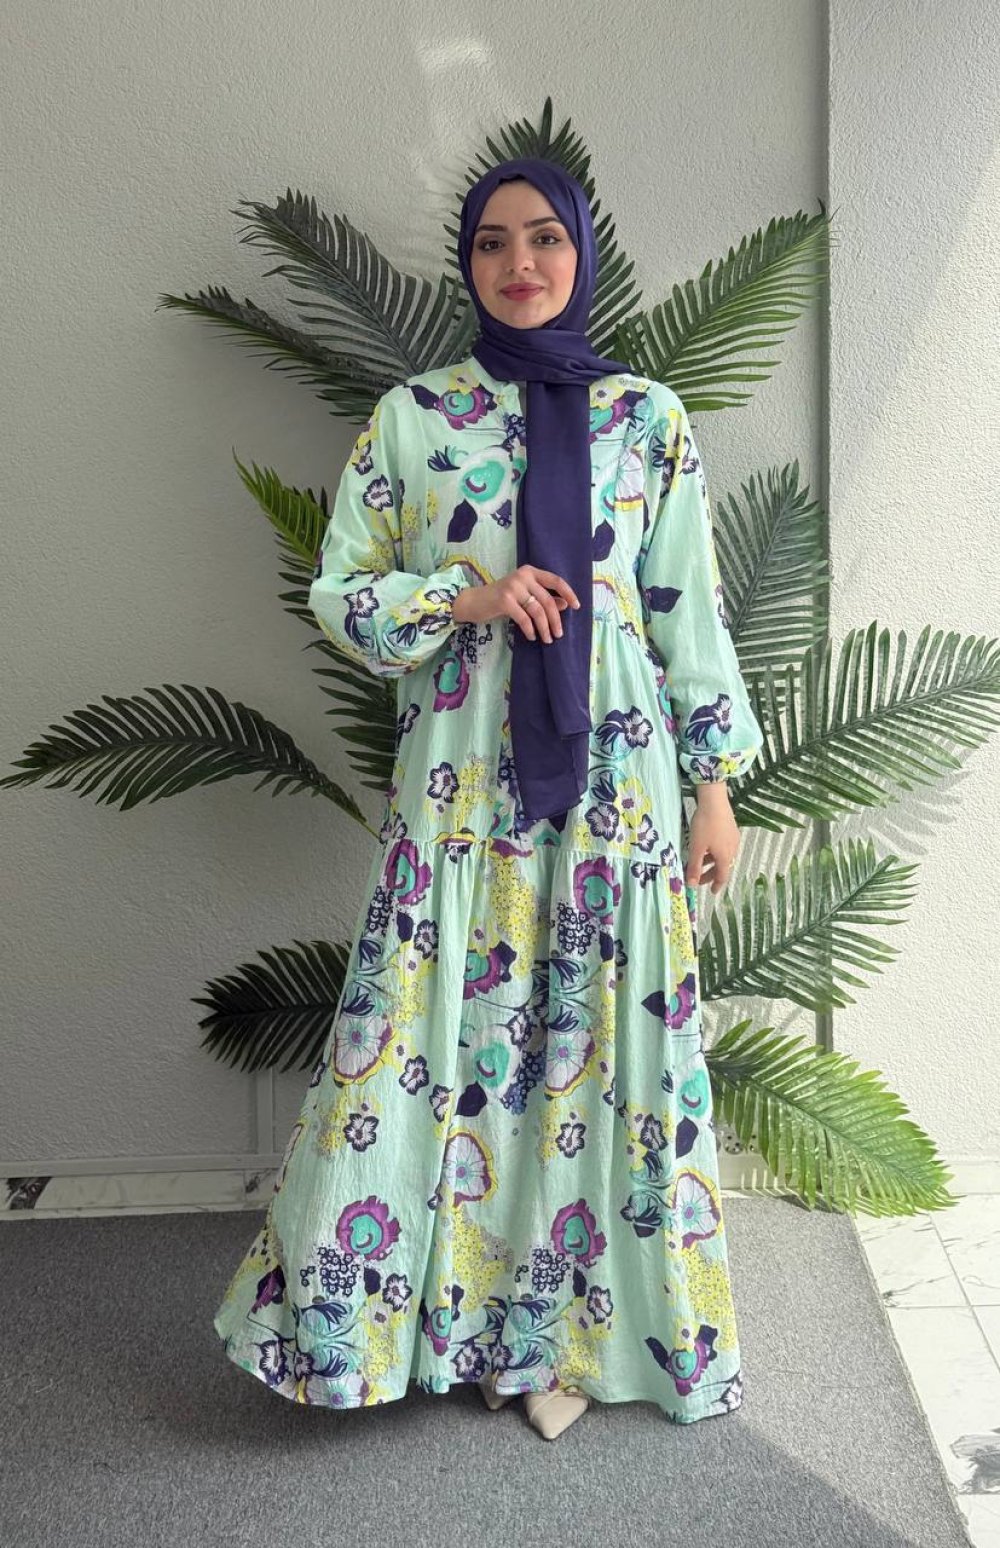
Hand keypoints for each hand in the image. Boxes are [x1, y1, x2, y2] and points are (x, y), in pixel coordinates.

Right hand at [451, 565, 579, 642]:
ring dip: (544, 628)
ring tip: (547, 639)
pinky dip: (530, 630)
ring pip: (537, 610)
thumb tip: (564, 604)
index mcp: (530, 571)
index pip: (555, 580)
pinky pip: (524, 618)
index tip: (576, 606)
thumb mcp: (524, 596)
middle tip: (558, 634)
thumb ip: (543, 597)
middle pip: (547, 600)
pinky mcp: (504, 600)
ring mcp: (513, 587)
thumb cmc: (502, 599)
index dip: (568, 593)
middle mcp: (523, 576)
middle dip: (555, 620)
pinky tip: (532, 637)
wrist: (474, 601)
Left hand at [684, 790, 740, 894]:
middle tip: (699, 878)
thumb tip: (692, 884)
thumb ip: (694, 867)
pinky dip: (715, 851)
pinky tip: (707, 845)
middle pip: (723, 866)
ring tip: (699, 861)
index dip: (716, 885)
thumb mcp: (696, 847)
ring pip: (723, 855)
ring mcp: (733, 838)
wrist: (714, 800)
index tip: (711, 891)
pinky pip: (724, 846)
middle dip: (710, 873)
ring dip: (711, 861)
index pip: (722, 876)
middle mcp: (732, 849)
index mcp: (725, 856)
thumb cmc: (704, 825)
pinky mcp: (732, 828)